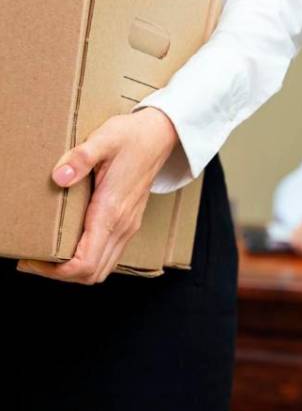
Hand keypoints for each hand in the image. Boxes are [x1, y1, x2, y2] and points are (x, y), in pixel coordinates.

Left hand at [17, 108, 177, 283]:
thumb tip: (58, 177)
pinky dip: (87, 260)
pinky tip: (70, 243)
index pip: (85, 263)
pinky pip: (108, 255)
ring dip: (75, 270)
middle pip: (92, 274)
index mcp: (112, 211)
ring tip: (49, 254)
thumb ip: (81, 157)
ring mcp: (128, 226)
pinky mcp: (128, 222)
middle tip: (35, 259)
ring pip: (101, 268)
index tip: (33, 260)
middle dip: (61, 275)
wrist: (160, 136)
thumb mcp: (104, 139)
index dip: (56, 271)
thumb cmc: (131, 137)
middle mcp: (122, 225)